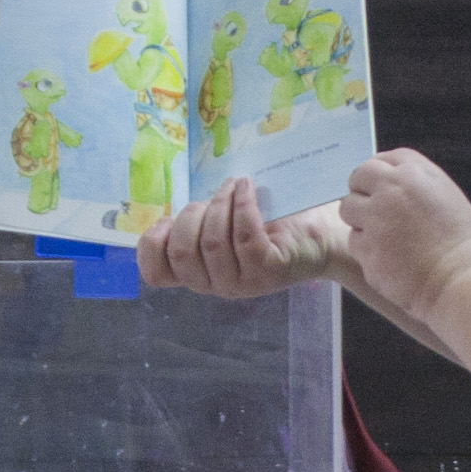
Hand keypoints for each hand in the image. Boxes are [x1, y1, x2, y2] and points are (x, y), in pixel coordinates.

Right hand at [140, 180, 350, 297]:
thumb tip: (164, 220)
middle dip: (192, 214)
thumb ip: (193, 225)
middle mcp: (217, 284)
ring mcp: (243, 282)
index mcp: (199, 273)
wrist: (319, 233)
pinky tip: (248, 189)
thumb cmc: (267, 223)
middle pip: (182, 251)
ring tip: (236, 187)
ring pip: (212, 242)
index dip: (151, 244)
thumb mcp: (221, 223)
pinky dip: (243, 205)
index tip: (168, 219)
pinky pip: (244, 236)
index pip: (156, 274)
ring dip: (221, 203)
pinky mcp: (268, 272)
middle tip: (215, 196)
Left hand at [338, 150, 470, 327]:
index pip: (381, 159)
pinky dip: (367, 250)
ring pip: (348, 209)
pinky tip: (390, 258)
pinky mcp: (366, 247)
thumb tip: (388, 184)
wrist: (460, 279)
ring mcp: (375, 218)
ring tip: (385, 237)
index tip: (379, 186)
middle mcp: (391, 190)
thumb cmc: (461, 243)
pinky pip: (354, 241)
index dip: (378, 174)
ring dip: (360, 220)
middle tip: (373, 210)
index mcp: (415, 172)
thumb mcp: (445, 196)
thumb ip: (414, 185)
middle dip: (361, 192)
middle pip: (358, 177)